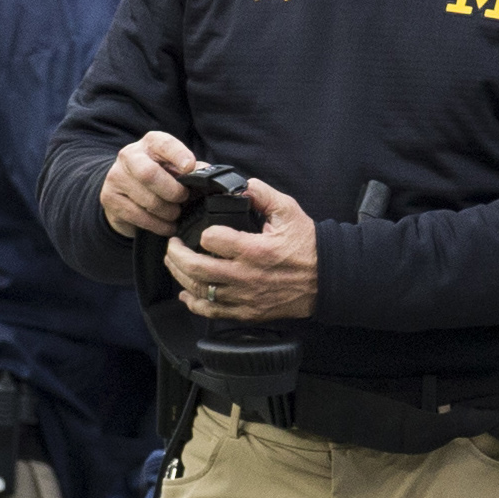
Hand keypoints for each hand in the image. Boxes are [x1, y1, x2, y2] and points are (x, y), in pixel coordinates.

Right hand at [101, 131, 195, 237]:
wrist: (125, 189)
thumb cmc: (159, 176)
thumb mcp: (175, 168)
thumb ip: (192, 170)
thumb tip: (209, 175)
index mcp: (151, 143)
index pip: (164, 144)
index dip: (178, 155)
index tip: (189, 167)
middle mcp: (129, 156)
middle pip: (149, 174)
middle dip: (172, 191)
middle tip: (182, 199)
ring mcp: (116, 177)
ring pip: (145, 199)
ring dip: (167, 212)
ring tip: (175, 214)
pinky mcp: (110, 198)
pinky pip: (137, 216)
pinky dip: (157, 225)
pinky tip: (166, 226)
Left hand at [164, 178, 317, 321]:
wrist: (326, 278)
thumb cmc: (307, 245)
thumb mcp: (288, 211)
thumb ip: (262, 194)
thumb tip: (240, 185)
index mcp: (256, 249)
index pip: (212, 240)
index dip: (203, 232)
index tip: (203, 230)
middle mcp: (247, 276)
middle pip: (197, 268)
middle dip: (176, 254)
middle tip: (173, 244)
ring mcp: (245, 297)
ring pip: (200, 290)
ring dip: (180, 275)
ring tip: (175, 263)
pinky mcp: (246, 312)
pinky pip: (212, 311)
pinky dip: (193, 303)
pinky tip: (186, 293)